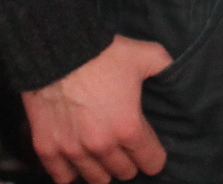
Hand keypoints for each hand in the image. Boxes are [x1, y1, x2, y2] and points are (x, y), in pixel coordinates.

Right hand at [23, 34, 170, 183]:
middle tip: (127, 151)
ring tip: (104, 159)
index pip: (151, 162)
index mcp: (129, 128)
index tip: (152, 153)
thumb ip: (167, 68)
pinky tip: (76, 166)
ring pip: (95, 178)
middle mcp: (101, 146)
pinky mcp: (46, 148)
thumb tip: (176, 75)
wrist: (57, 51)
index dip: (155, 158)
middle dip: (129, 163)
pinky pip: (61, 177)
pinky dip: (70, 174)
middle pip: (123, 172)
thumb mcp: (147, 56)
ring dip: (103, 170)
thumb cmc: (104, 54)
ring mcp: (72, 150)